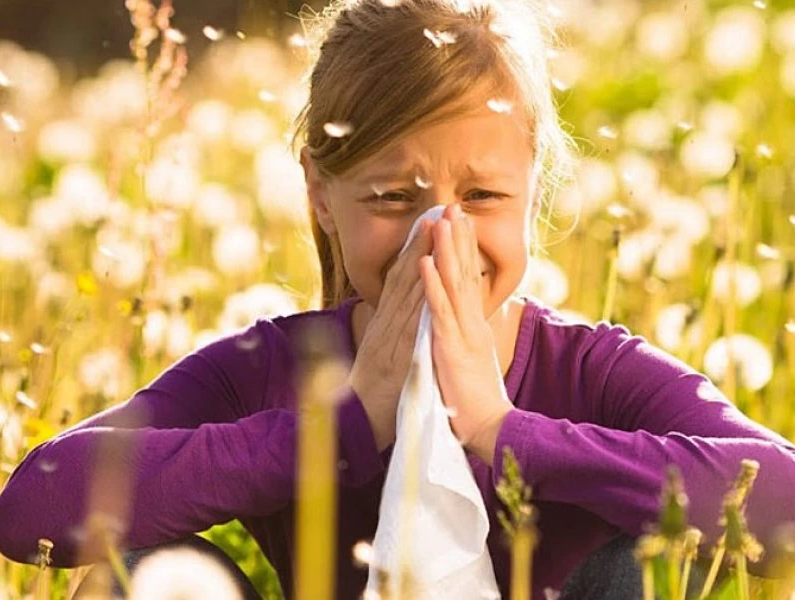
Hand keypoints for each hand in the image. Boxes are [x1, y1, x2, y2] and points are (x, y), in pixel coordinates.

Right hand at [348, 218, 434, 450]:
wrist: (355, 430)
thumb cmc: (375, 398)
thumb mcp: (388, 360)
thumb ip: (396, 337)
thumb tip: (407, 320)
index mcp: (388, 325)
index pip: (405, 280)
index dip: (418, 249)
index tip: (433, 222)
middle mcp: (386, 325)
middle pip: (406, 275)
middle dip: (422, 240)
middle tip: (438, 208)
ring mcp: (389, 338)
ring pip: (406, 290)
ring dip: (420, 257)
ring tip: (435, 227)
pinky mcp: (394, 357)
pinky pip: (407, 323)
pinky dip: (417, 298)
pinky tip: (426, 277)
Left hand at [418, 204, 513, 460]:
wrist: (490, 428)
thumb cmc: (477, 402)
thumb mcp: (472, 363)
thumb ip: (468, 341)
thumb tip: (465, 328)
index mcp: (475, 327)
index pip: (470, 281)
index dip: (465, 252)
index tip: (460, 225)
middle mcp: (472, 324)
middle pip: (466, 273)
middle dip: (459, 239)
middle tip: (454, 207)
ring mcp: (463, 333)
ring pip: (454, 284)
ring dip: (447, 250)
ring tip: (440, 221)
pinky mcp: (451, 347)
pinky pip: (439, 311)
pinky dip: (432, 284)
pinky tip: (426, 261)